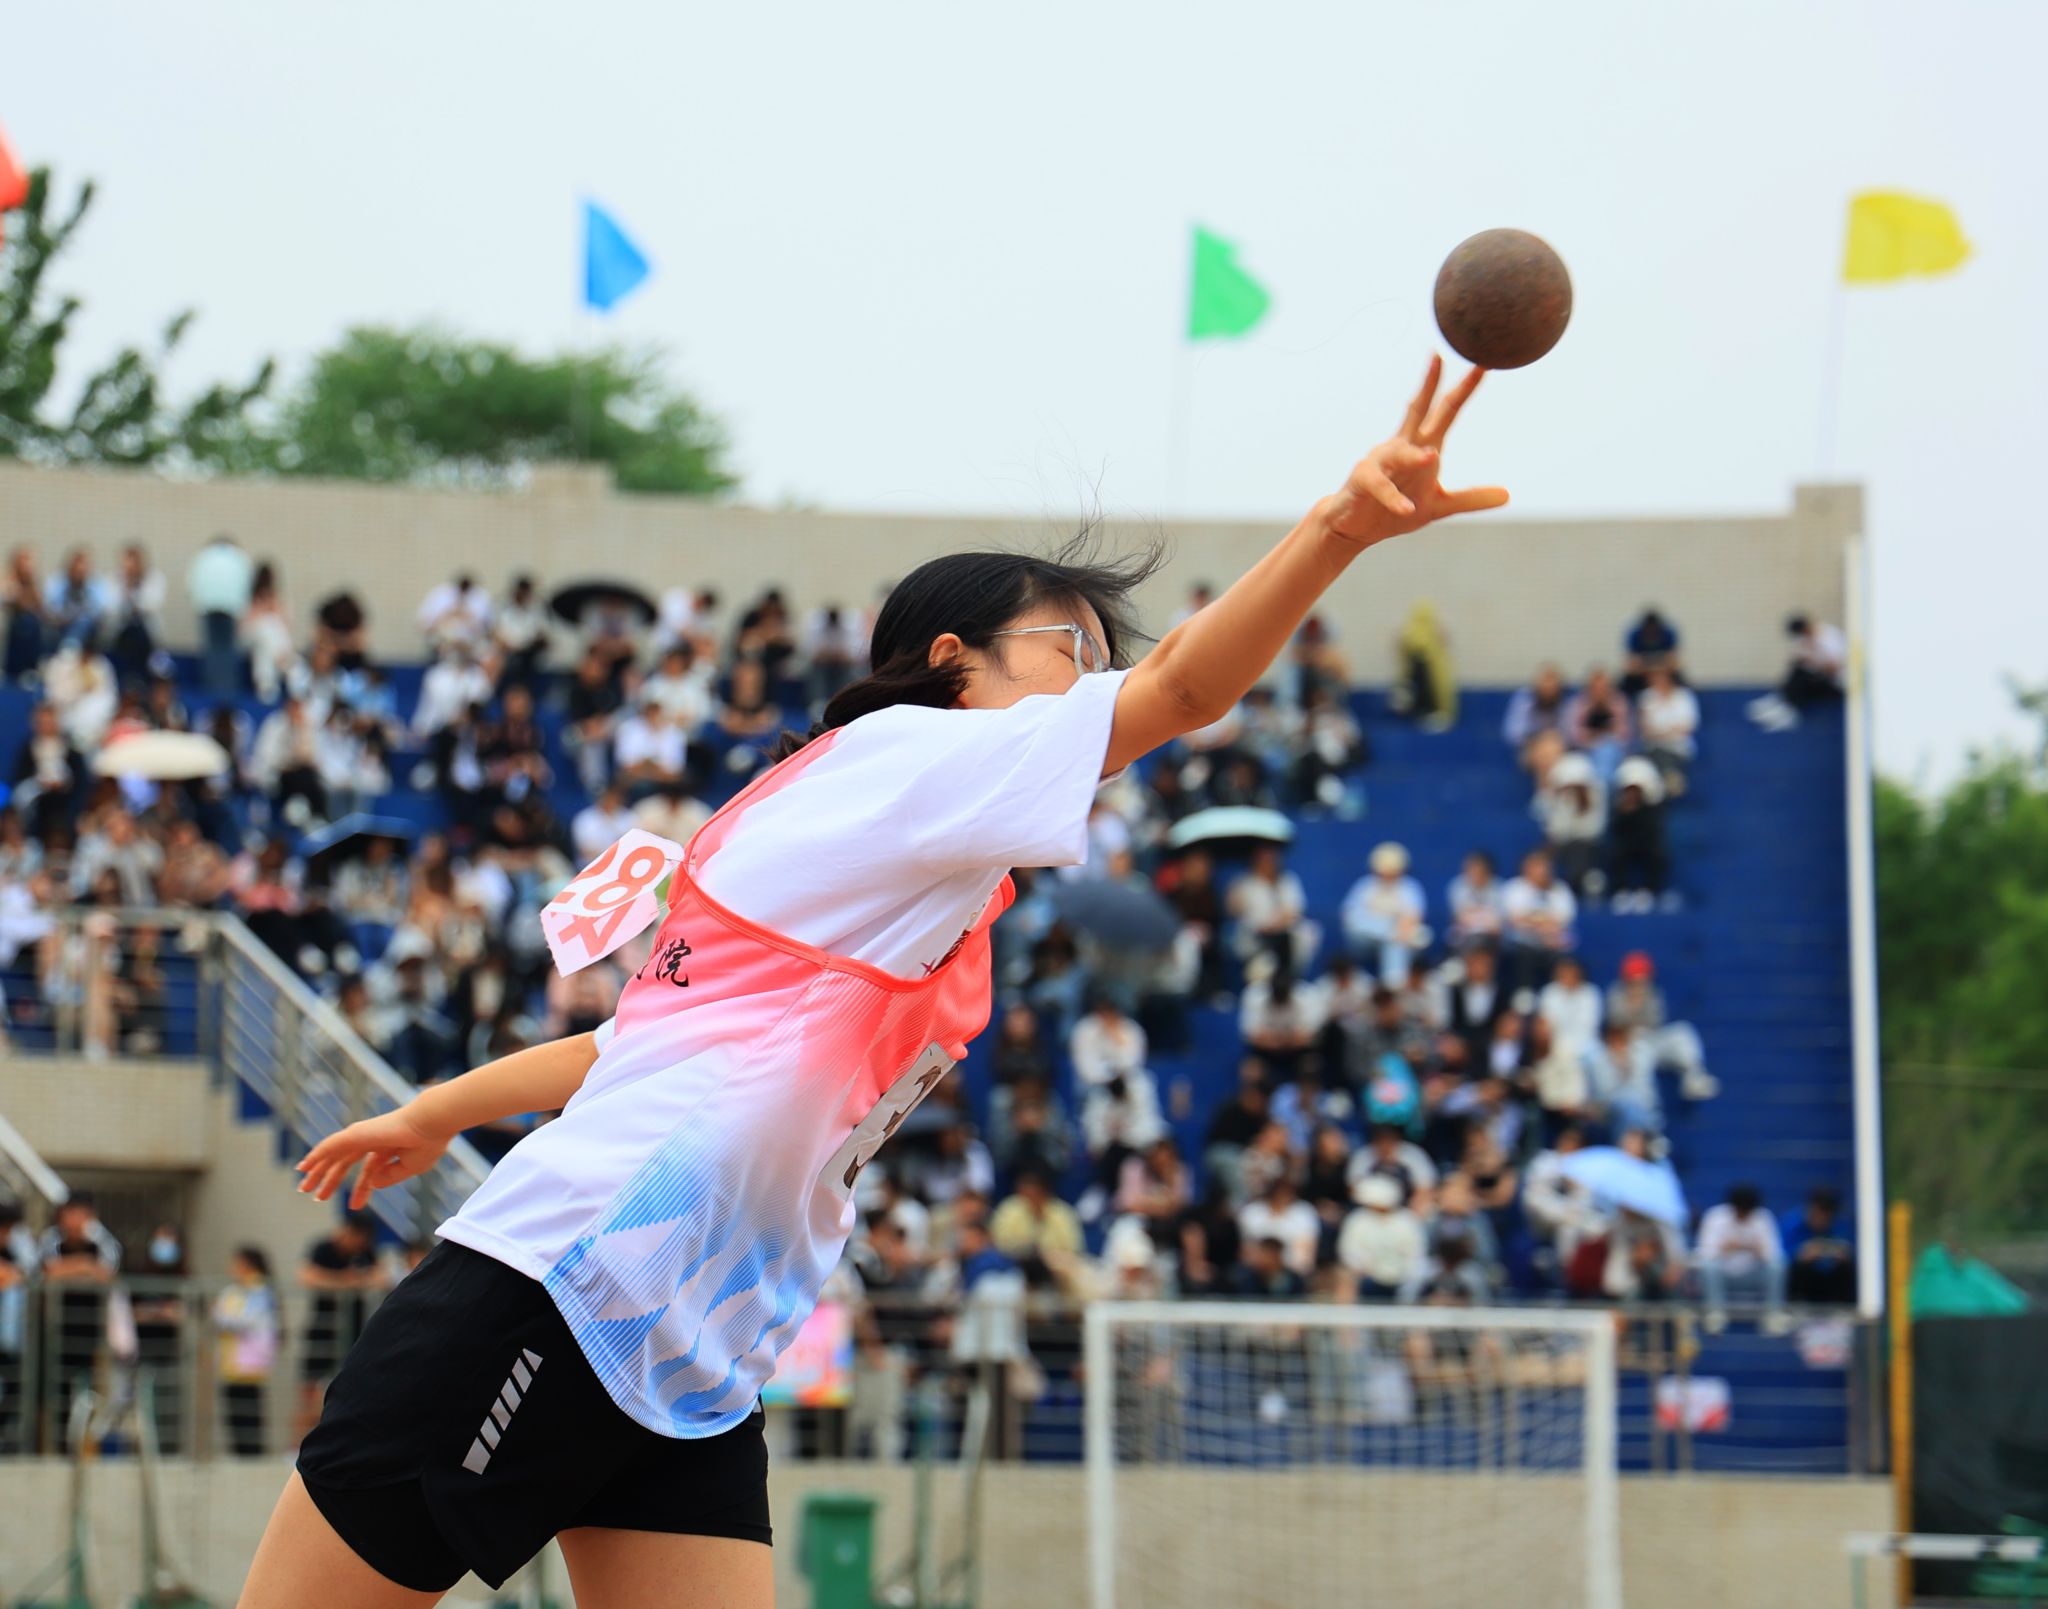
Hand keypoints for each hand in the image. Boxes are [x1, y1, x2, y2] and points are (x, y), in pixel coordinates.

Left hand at [296, 1104, 451, 1210]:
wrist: (431, 1125)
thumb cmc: (427, 1143)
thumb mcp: (409, 1168)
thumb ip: (389, 1177)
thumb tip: (372, 1184)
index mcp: (388, 1147)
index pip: (369, 1170)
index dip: (362, 1189)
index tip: (355, 1207)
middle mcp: (372, 1140)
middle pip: (345, 1162)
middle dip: (332, 1179)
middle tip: (318, 1197)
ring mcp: (363, 1136)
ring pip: (333, 1155)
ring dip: (317, 1171)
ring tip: (303, 1187)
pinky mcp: (355, 1134)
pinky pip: (329, 1146)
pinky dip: (315, 1156)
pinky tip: (304, 1167)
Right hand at [1321, 356, 1508, 547]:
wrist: (1352, 527)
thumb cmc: (1393, 509)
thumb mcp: (1438, 505)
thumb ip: (1470, 498)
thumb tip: (1507, 495)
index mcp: (1422, 446)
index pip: (1445, 411)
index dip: (1464, 389)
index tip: (1483, 363)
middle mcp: (1400, 446)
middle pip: (1416, 410)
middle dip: (1428, 385)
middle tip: (1438, 358)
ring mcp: (1379, 461)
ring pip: (1399, 453)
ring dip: (1414, 456)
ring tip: (1432, 458)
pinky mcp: (1363, 481)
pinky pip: (1381, 487)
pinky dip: (1394, 498)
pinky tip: (1407, 508)